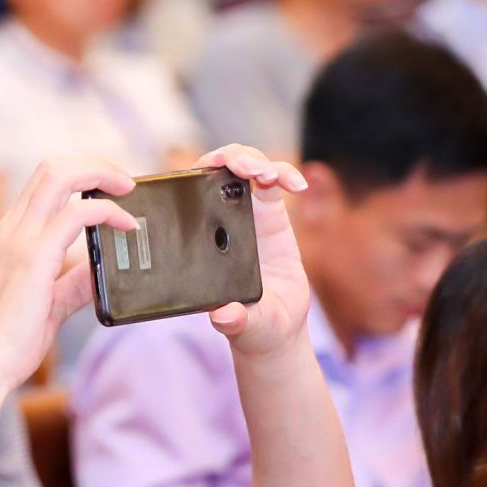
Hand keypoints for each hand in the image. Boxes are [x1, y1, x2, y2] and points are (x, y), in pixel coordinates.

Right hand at [0, 157, 139, 391]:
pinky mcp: (33, 258)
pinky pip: (77, 213)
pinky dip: (107, 211)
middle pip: (51, 168)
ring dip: (101, 174)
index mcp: (9, 238)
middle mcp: (10, 231)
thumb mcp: (49, 303)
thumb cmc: (10, 342)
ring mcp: (19, 241)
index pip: (43, 183)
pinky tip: (126, 225)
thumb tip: (99, 271)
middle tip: (124, 182)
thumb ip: (73, 282)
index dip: (80, 175)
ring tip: (127, 191)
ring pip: (60, 176)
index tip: (110, 190)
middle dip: (94, 164)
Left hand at [193, 144, 312, 356]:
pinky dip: (287, 174)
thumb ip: (235, 322)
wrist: (275, 328)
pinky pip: (276, 182)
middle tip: (250, 170)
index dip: (200, 176)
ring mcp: (245, 216)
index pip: (189, 194)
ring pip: (248, 169)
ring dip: (261, 162)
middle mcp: (219, 223)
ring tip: (272, 177)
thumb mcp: (243, 326)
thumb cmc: (251, 325)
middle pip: (218, 171)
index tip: (218, 177)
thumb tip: (224, 316)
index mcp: (200, 240)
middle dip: (232, 158)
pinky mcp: (272, 216)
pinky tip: (297, 184)